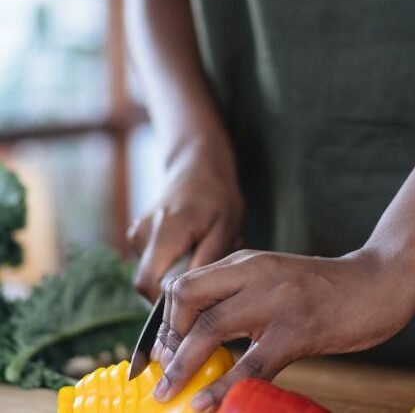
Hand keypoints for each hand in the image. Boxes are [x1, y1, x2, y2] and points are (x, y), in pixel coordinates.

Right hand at [128, 153, 243, 301]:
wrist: (197, 165)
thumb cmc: (216, 195)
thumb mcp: (225, 226)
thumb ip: (207, 260)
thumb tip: (191, 295)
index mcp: (164, 232)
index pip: (149, 286)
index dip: (169, 302)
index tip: (198, 299)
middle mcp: (142, 234)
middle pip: (148, 283)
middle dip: (177, 287)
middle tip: (206, 270)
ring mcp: (137, 233)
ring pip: (153, 273)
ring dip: (177, 272)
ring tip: (203, 251)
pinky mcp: (138, 234)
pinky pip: (153, 261)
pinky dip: (172, 261)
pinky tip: (192, 245)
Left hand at [150, 248, 414, 410]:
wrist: (373, 283)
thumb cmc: (320, 287)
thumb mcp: (272, 280)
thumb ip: (240, 296)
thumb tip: (204, 333)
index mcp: (244, 262)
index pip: (185, 284)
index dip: (165, 320)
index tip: (163, 350)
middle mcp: (252, 273)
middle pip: (186, 299)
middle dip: (167, 339)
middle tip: (166, 371)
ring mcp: (274, 300)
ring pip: (210, 328)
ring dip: (182, 365)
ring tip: (168, 393)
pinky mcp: (297, 329)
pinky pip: (251, 364)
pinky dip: (224, 388)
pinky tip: (207, 406)